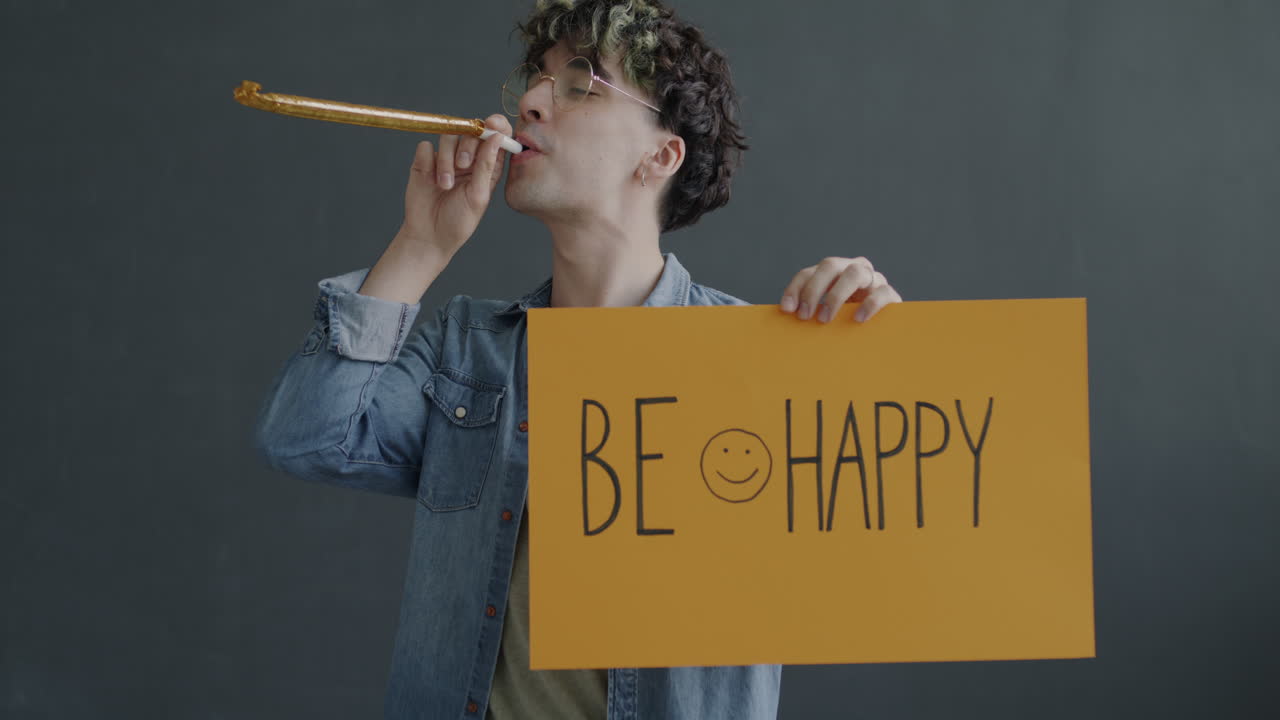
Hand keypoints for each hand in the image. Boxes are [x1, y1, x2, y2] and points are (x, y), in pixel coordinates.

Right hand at [398, 113, 512, 253]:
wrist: (429, 236)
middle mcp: (468, 158)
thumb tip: (498, 137)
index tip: (492, 124)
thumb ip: (487, 166)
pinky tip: (431, 180)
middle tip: (463, 165)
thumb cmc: (458, 221)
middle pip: (470, 131)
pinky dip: (429, 160)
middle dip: (468, 145)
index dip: (497, 126)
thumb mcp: (478, 196)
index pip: (496, 137)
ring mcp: (445, 159)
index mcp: (487, 166)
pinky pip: (426, 146)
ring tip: (445, 184)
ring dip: (447, 159)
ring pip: (448, 137)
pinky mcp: (425, 162)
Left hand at [779, 256, 901, 322]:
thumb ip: (809, 311)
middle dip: (813, 290)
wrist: (881, 331)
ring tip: (825, 319)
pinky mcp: (890, 294)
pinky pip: (882, 292)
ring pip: (855, 273)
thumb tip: (787, 317)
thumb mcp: (825, 314)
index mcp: (833, 272)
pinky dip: (869, 304)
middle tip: (804, 316)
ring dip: (836, 295)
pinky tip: (858, 319)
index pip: (809, 272)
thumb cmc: (845, 322)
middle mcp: (852, 269)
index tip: (786, 309)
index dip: (795, 288)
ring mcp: (873, 279)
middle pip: (830, 265)